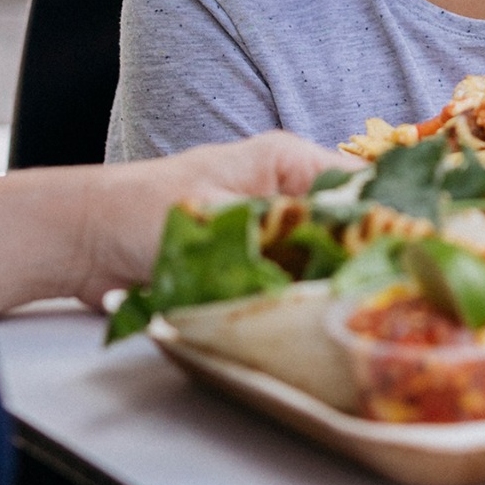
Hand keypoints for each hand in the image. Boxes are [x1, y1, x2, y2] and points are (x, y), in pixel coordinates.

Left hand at [69, 132, 358, 307]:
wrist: (83, 242)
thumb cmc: (142, 210)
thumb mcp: (219, 217)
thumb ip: (278, 235)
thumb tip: (334, 263)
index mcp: (288, 161)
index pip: (361, 186)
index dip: (386, 223)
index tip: (402, 260)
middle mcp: (287, 192)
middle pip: (348, 228)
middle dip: (360, 263)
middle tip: (375, 298)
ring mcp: (271, 229)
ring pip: (323, 261)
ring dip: (327, 288)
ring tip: (345, 314)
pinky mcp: (252, 263)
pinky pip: (292, 283)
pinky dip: (298, 302)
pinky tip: (308, 322)